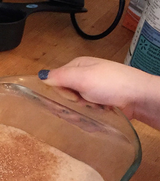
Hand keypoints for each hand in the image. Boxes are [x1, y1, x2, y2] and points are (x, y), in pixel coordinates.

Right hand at [39, 56, 159, 127]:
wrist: (139, 97)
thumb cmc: (113, 84)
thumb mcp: (83, 78)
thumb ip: (60, 77)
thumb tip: (41, 75)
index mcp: (78, 66)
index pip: (56, 81)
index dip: (61, 92)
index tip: (73, 96)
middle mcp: (85, 76)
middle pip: (65, 94)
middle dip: (73, 103)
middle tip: (85, 102)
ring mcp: (94, 90)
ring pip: (76, 105)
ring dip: (83, 110)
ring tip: (95, 108)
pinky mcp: (101, 103)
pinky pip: (87, 112)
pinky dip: (91, 115)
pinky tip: (99, 114)